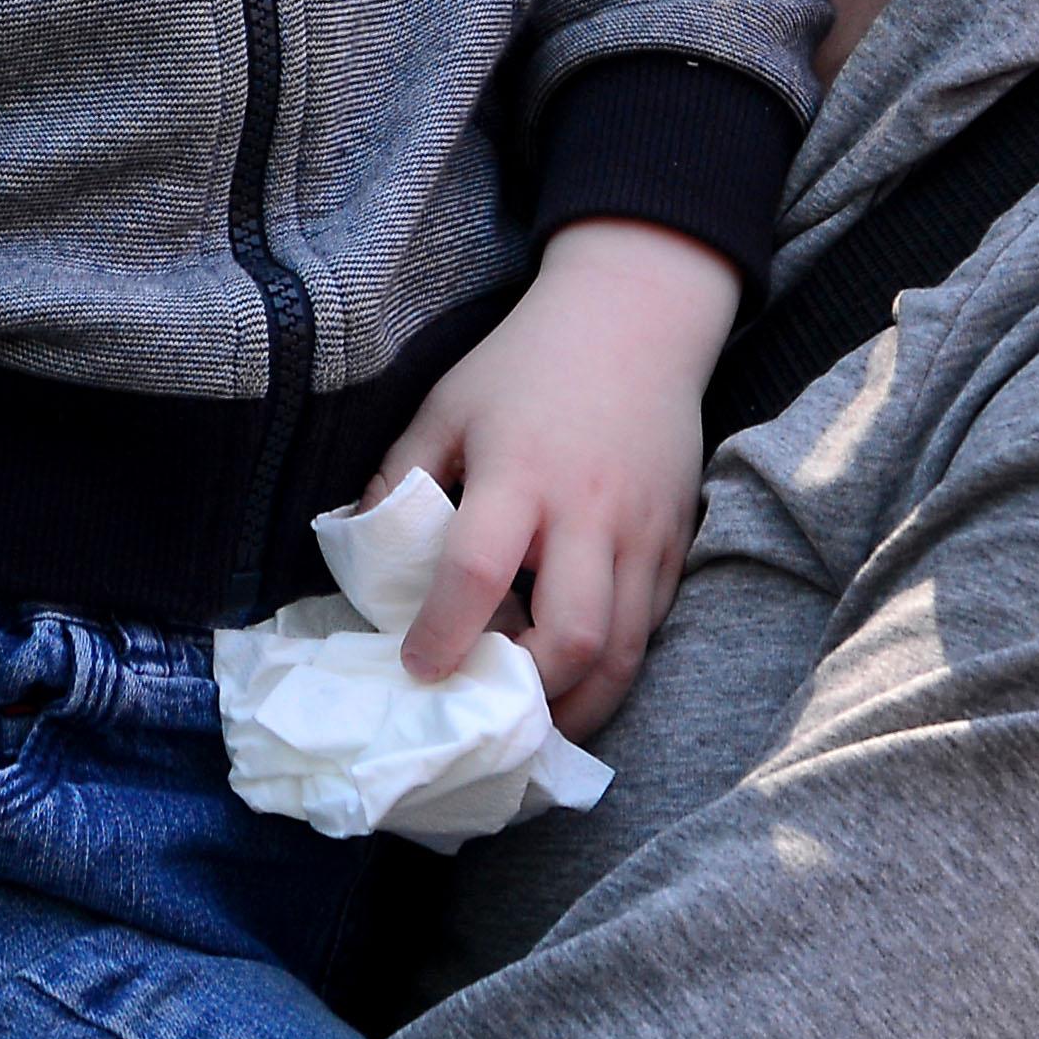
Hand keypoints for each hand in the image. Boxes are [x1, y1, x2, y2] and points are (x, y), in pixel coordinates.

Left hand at [377, 218, 735, 736]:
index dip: (444, 635)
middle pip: (572, 635)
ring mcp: (644, 533)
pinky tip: (577, 678)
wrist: (638, 316)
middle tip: (488, 707)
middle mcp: (590, 512)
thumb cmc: (527, 364)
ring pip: (625, 651)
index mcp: (520, 474)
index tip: (416, 669)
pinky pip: (653, 627)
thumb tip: (361, 548)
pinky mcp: (678, 541)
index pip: (478, 572)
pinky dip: (616, 666)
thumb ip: (403, 477)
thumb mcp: (448, 405)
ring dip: (579, 703)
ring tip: (534, 722)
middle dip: (529, 692)